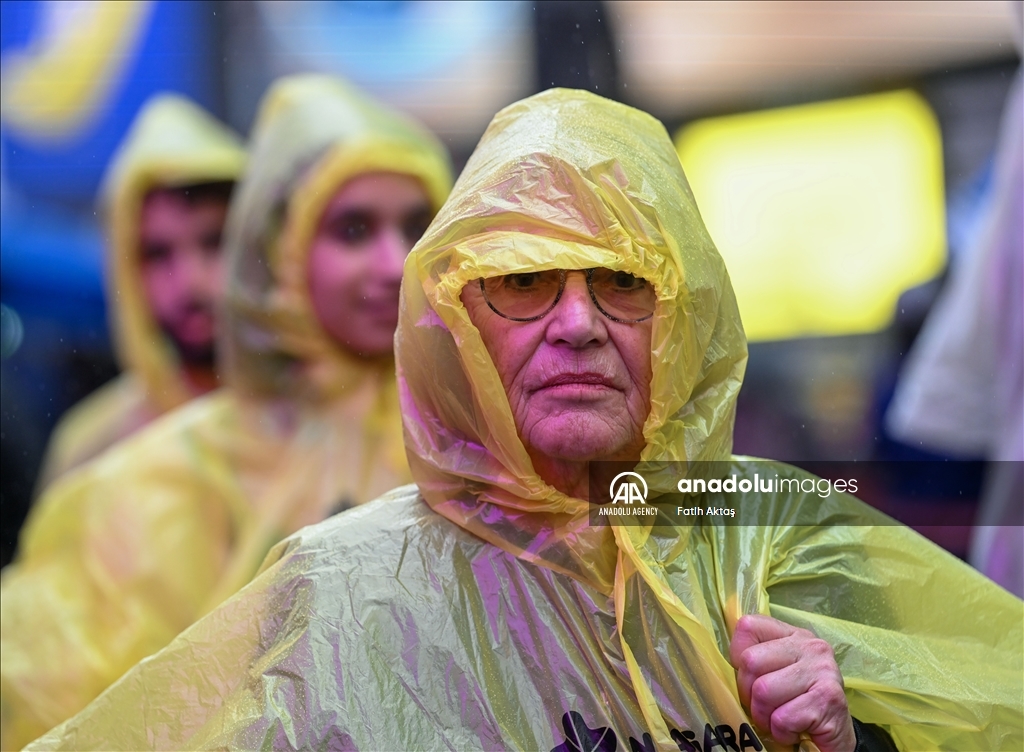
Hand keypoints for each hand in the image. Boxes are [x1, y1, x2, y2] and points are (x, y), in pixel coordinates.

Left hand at [729, 614, 855, 751]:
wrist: (837, 738)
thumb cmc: (798, 705)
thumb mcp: (776, 674)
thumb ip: (755, 660)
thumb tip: (723, 663)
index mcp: (793, 634)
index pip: (747, 627)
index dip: (738, 658)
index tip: (753, 678)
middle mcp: (811, 646)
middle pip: (750, 661)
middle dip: (749, 694)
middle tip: (766, 707)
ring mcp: (822, 670)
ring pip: (763, 692)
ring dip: (765, 717)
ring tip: (781, 720)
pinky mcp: (828, 699)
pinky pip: (782, 718)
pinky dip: (782, 732)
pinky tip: (796, 730)